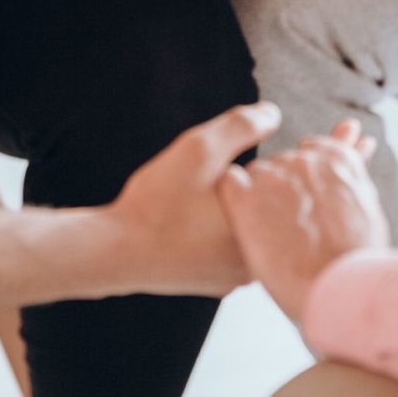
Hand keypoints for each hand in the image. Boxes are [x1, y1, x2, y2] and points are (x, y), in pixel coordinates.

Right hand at [107, 102, 281, 295]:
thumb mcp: (198, 150)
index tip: (223, 171)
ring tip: (195, 202)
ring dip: (232, 210)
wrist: (113, 252)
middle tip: (203, 188)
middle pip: (268, 210)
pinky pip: (228, 247)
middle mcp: (255, 264)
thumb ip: (240, 126)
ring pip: (247, 229)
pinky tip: (190, 222)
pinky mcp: (214, 283)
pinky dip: (216, 231)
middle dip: (248, 189)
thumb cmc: (157, 203)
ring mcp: (234, 278)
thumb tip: (273, 114)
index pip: (284, 187)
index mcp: (260, 232)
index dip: (258, 166)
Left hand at [218, 120, 387, 320]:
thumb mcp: (366, 207)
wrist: (335, 291)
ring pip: (256, 173)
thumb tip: (358, 151)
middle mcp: (304, 161)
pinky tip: (243, 217)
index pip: (311, 149)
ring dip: (258, 195)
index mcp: (336, 161)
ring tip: (272, 232)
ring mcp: (274, 178)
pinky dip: (233, 196)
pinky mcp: (246, 198)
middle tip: (291, 224)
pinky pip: (230, 182)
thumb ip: (353, 176)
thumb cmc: (354, 260)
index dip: (306, 178)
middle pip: (283, 164)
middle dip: (284, 188)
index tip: (306, 200)